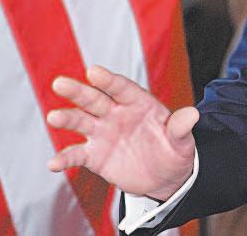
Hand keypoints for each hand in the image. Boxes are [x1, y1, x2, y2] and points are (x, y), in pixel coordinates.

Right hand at [46, 65, 198, 200]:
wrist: (166, 176)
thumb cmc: (174, 149)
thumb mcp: (183, 140)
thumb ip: (182, 127)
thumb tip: (193, 114)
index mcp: (139, 103)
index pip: (122, 88)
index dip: (108, 80)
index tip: (94, 71)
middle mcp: (117, 114)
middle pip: (95, 99)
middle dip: (78, 91)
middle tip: (60, 83)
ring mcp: (104, 133)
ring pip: (82, 122)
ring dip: (67, 119)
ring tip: (53, 117)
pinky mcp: (95, 155)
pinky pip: (77, 155)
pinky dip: (65, 158)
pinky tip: (53, 163)